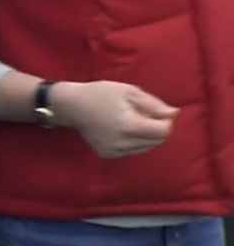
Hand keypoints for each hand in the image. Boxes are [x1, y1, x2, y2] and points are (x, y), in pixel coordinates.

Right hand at [52, 81, 178, 158]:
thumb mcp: (129, 91)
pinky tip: (121, 129)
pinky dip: (133, 141)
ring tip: (131, 120)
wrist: (72, 105)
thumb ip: (154, 104)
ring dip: (146, 135)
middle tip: (143, 113)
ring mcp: (114, 151)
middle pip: (156, 141)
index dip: (165, 121)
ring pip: (145, 147)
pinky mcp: (108, 154)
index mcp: (129, 126)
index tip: (156, 110)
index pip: (163, 132)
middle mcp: (123, 143)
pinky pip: (132, 151)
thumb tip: (174, 114)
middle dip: (156, 128)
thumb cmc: (100, 93)